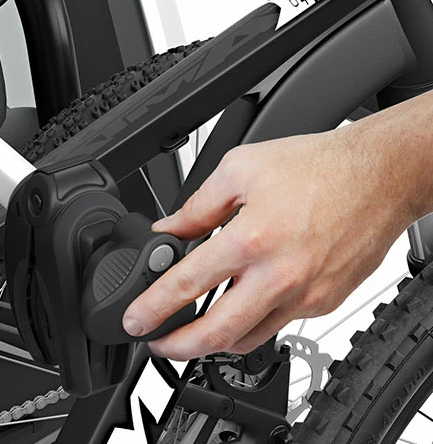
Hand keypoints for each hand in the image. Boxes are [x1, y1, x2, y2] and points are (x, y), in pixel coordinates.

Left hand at [122, 109, 430, 360]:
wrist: (381, 175)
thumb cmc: (319, 167)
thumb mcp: (240, 168)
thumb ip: (197, 205)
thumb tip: (169, 229)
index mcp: (249, 239)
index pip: (185, 286)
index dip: (152, 309)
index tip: (135, 321)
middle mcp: (278, 275)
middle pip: (216, 333)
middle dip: (178, 348)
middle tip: (158, 345)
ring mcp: (304, 295)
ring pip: (250, 339)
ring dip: (215, 343)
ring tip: (193, 334)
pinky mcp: (325, 302)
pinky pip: (281, 324)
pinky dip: (254, 323)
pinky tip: (241, 307)